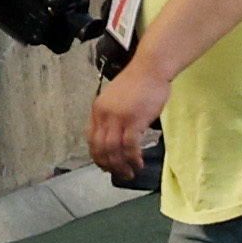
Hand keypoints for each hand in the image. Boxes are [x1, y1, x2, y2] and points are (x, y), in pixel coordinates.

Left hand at [88, 57, 165, 181]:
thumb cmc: (138, 83)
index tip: (105, 165)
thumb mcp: (116, 98)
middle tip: (118, 173)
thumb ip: (112, 115)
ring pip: (113, 150)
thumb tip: (114, 135)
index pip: (91, 138)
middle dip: (108, 164)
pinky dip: (132, 158)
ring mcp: (118, 118)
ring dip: (120, 165)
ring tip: (129, 172)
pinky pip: (129, 146)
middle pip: (100, 147)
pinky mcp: (134, 120)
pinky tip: (138, 162)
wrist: (150, 69)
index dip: (97, 155)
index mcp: (97, 109)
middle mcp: (104, 115)